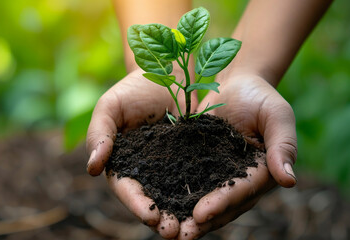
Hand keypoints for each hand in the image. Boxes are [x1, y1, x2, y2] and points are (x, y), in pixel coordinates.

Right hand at [86, 68, 196, 238]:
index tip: (149, 216)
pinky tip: (211, 207)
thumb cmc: (134, 87)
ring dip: (182, 214)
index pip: (126, 188)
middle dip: (161, 218)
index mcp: (122, 162)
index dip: (135, 203)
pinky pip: (198, 179)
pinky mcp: (194, 158)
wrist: (169, 69)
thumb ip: (98, 135)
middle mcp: (146, 169)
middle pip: (151, 199)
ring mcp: (171, 165)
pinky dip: (202, 195)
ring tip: (193, 229)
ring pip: (175, 195)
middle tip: (173, 233)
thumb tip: (92, 169)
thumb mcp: (109, 107)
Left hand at [177, 74, 297, 238]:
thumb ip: (283, 145)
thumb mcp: (277, 115)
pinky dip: (172, 193)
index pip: (241, 191)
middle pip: (220, 205)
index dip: (222, 203)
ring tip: (165, 228)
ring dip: (184, 215)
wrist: (235, 84)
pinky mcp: (197, 163)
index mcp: (260, 173)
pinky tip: (156, 203)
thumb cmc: (260, 97)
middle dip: (201, 221)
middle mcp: (237, 180)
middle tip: (179, 235)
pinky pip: (184, 180)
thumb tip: (289, 180)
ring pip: (201, 199)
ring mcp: (216, 174)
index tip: (201, 213)